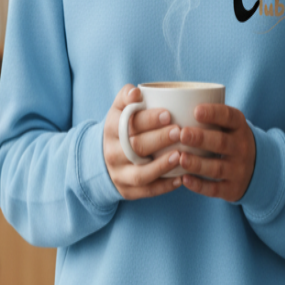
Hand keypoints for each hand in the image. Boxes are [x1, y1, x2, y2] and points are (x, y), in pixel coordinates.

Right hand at [103, 85, 183, 199]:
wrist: (103, 159)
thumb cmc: (122, 129)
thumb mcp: (119, 111)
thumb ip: (126, 97)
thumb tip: (136, 93)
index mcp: (111, 129)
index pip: (128, 124)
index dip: (148, 119)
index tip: (168, 114)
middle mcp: (112, 153)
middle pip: (134, 148)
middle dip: (158, 139)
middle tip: (178, 132)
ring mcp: (119, 174)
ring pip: (140, 174)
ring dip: (161, 166)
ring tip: (180, 156)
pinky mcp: (127, 191)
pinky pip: (146, 191)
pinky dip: (163, 187)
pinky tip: (180, 178)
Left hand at [178, 104, 255, 201]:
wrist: (258, 168)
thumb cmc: (230, 139)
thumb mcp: (229, 125)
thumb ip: (209, 116)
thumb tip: (172, 99)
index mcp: (239, 127)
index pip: (229, 117)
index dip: (214, 113)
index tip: (196, 110)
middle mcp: (241, 147)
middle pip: (221, 142)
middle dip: (201, 138)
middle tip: (182, 134)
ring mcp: (238, 170)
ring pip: (217, 167)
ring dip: (198, 164)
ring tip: (180, 158)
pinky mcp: (232, 189)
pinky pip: (215, 189)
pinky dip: (200, 185)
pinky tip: (184, 180)